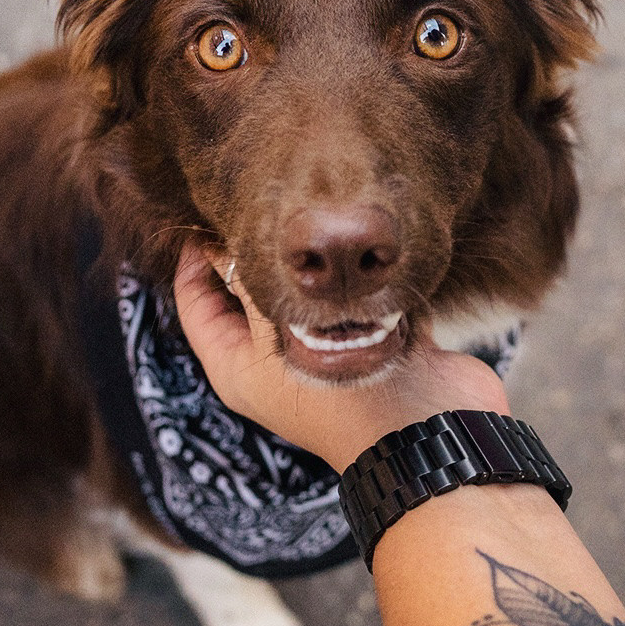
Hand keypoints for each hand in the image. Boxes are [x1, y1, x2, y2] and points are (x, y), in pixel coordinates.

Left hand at [172, 241, 511, 471]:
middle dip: (255, 249)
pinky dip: (354, 274)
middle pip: (248, 293)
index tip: (206, 212)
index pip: (196, 304)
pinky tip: (356, 237)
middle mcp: (275, 361)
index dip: (195, 258)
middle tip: (264, 198)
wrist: (429, 427)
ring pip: (304, 292)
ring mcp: (325, 351)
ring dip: (310, 259)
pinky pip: (352, 296)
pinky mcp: (373, 340)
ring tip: (311, 210)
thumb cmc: (343, 392)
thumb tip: (230, 237)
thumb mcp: (280, 331)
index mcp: (237, 369)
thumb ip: (251, 281)